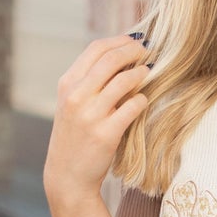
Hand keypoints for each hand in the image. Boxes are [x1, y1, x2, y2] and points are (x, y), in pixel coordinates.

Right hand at [43, 34, 151, 216]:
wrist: (67, 176)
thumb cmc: (74, 137)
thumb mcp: (71, 104)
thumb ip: (88, 82)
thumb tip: (118, 57)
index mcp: (67, 84)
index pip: (95, 49)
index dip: (119, 41)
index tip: (134, 42)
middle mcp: (77, 96)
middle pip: (111, 60)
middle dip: (133, 51)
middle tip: (148, 52)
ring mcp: (91, 115)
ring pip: (124, 81)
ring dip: (141, 73)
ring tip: (149, 72)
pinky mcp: (106, 134)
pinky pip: (132, 107)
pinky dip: (142, 100)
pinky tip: (143, 100)